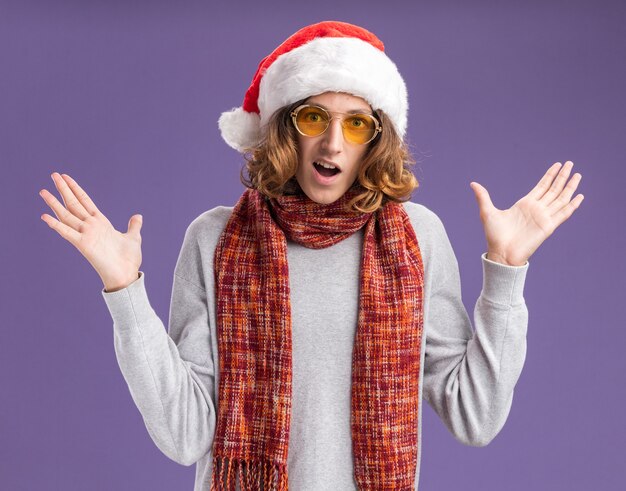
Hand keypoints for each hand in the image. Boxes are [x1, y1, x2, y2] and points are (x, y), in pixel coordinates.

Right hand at [39, 172, 142, 291]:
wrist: (126, 275)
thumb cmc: (128, 259)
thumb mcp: (133, 237)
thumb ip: (133, 226)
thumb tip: (138, 216)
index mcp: (101, 223)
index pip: (85, 202)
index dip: (76, 189)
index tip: (66, 177)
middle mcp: (91, 227)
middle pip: (74, 204)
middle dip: (64, 189)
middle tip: (53, 175)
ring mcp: (86, 235)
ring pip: (67, 215)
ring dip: (55, 203)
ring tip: (43, 191)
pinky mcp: (83, 245)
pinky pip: (67, 233)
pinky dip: (56, 225)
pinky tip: (45, 217)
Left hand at [469, 161, 583, 265]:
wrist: (501, 253)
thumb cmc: (494, 236)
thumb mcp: (487, 212)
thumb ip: (483, 197)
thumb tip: (473, 183)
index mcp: (524, 204)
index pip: (541, 186)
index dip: (550, 175)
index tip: (558, 165)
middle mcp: (536, 209)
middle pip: (553, 189)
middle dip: (562, 176)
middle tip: (571, 163)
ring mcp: (544, 217)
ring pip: (561, 198)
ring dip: (570, 187)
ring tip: (578, 175)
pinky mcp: (548, 226)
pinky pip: (563, 213)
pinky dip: (572, 205)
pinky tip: (580, 196)